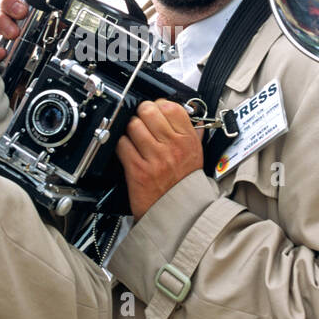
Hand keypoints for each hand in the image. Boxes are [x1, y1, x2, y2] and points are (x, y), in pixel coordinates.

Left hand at [115, 100, 202, 220]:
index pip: (170, 106)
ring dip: (130, 130)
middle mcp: (172, 146)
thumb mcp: (197, 156)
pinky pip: (122, 144)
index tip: (156, 111)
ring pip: (133, 125)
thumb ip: (193, 134)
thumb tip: (190, 118)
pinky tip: (128, 150)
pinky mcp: (138, 170)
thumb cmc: (185, 186)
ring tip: (135, 137)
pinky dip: (121, 145)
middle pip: (148, 111)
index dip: (158, 105)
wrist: (177, 214)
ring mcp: (154, 158)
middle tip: (142, 121)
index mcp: (188, 140)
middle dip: (141, 114)